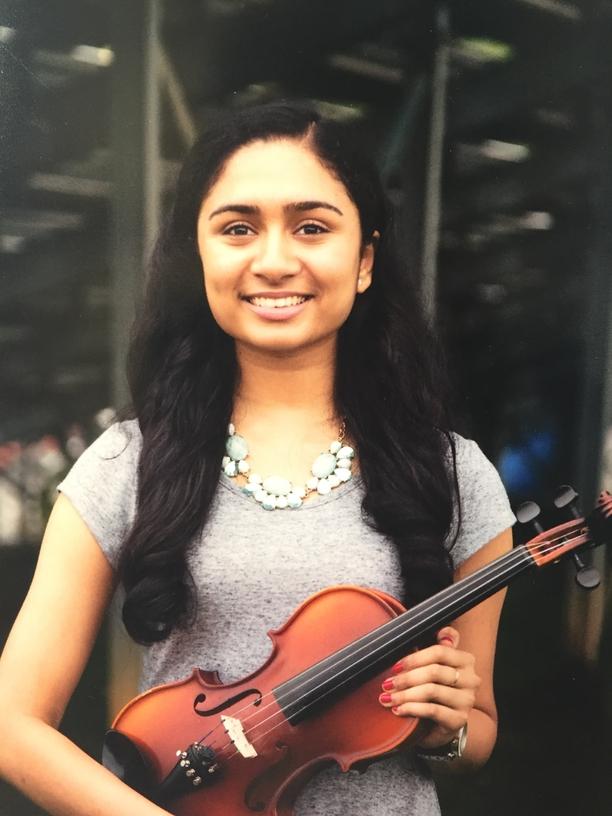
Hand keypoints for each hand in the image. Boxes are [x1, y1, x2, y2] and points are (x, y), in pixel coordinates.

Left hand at [378, 626, 480, 748]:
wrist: (445, 721)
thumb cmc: (437, 686)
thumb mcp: (436, 664)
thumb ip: (439, 645)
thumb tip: (443, 632)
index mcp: (465, 660)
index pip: (439, 651)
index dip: (415, 657)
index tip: (395, 666)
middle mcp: (470, 679)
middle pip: (434, 671)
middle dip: (406, 678)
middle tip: (387, 684)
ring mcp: (467, 700)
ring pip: (431, 691)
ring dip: (405, 694)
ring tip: (389, 698)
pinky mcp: (459, 720)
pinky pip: (432, 710)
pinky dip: (412, 709)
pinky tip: (399, 710)